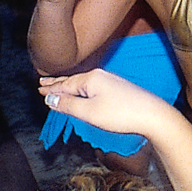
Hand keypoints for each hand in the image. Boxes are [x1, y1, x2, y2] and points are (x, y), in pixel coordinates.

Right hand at [40, 69, 171, 136]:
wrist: (152, 114)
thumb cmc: (121, 114)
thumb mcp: (90, 112)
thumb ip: (69, 105)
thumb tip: (51, 99)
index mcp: (90, 79)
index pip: (65, 84)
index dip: (51, 89)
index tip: (39, 89)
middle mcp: (100, 76)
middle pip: (73, 80)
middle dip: (57, 83)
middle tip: (42, 83)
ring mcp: (110, 81)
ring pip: (83, 83)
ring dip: (68, 85)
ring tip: (58, 87)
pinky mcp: (118, 88)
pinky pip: (92, 86)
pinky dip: (81, 89)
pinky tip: (81, 92)